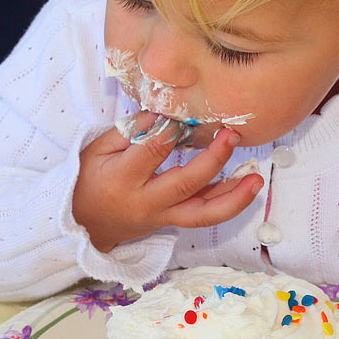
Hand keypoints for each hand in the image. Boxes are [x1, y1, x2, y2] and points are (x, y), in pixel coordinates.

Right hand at [72, 112, 263, 251]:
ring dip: (233, 197)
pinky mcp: (172, 223)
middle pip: (185, 185)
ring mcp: (161, 217)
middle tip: (232, 136)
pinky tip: (247, 186)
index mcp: (122, 179)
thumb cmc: (88, 180)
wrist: (82, 226)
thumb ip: (129, 131)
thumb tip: (162, 113)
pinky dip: (227, 201)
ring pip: (202, 214)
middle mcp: (145, 202)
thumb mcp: (96, 150)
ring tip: (256, 179)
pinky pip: (203, 216)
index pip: (152, 152)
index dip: (170, 130)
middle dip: (214, 160)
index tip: (185, 112)